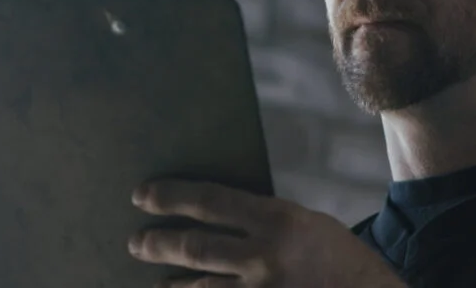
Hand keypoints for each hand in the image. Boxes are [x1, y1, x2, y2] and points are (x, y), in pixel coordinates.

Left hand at [128, 179, 405, 287]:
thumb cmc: (340, 260)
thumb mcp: (307, 224)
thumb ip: (264, 221)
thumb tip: (217, 217)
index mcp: (277, 219)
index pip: (210, 201)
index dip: (171, 197)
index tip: (143, 196)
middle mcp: (263, 256)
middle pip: (193, 247)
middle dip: (156, 244)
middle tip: (135, 242)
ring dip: (169, 285)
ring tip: (154, 281)